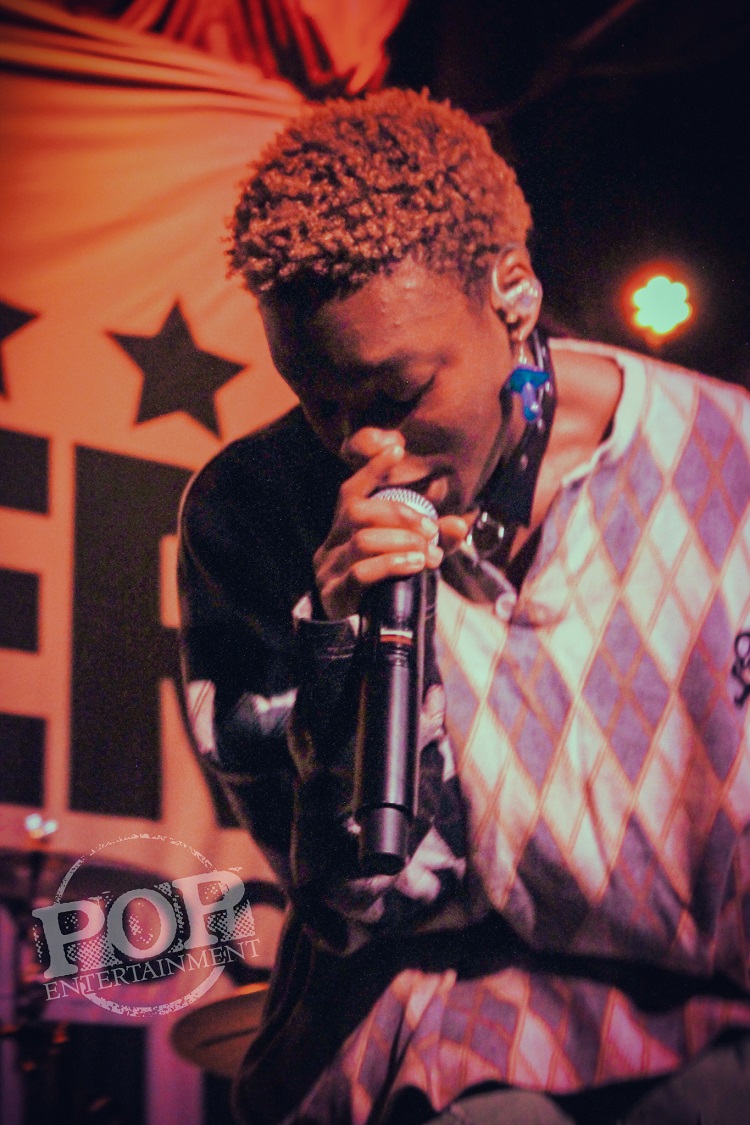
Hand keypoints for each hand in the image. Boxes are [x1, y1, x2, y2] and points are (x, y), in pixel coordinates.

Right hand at [313, 428, 469, 619]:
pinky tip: (415, 566)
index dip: (372, 468)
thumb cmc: (380, 585)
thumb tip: (463, 525)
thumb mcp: (405, 557)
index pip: (352, 489)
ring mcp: (329, 567)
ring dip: (401, 542)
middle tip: (430, 528)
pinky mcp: (335, 592)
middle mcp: (332, 541)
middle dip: (399, 514)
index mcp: (345, 527)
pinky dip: (392, 565)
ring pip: (362, 539)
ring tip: (428, 553)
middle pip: (357, 510)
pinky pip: (360, 572)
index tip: (397, 448)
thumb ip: (432, 540)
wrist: (352, 633)